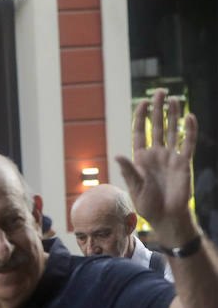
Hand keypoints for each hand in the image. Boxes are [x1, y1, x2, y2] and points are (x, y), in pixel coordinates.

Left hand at [115, 88, 201, 244]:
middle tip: (160, 91)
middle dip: (158, 109)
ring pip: (173, 130)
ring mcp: (171, 157)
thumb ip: (129, 171)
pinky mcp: (184, 163)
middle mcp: (156, 154)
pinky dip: (189, 130)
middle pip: (157, 126)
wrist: (165, 216)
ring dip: (173, 115)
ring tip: (173, 98)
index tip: (142, 102)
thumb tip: (117, 155)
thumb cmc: (147, 204)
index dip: (141, 117)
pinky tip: (190, 116)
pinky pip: (187, 143)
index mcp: (140, 158)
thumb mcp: (134, 187)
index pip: (140, 132)